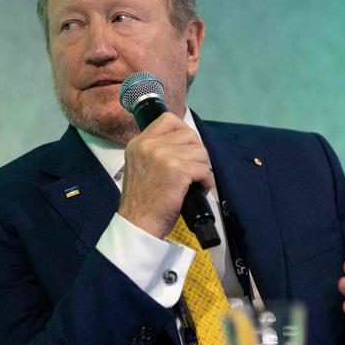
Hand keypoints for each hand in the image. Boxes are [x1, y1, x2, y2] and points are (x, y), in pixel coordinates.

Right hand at [118, 112, 213, 238]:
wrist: (138, 224)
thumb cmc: (142, 202)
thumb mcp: (140, 167)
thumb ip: (155, 152)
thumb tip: (184, 144)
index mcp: (138, 143)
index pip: (168, 120)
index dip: (184, 133)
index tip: (186, 151)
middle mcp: (148, 145)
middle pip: (189, 135)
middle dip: (197, 154)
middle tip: (193, 171)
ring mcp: (162, 155)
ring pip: (200, 151)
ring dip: (202, 168)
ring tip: (194, 183)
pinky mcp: (176, 170)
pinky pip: (204, 168)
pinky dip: (206, 181)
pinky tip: (197, 190)